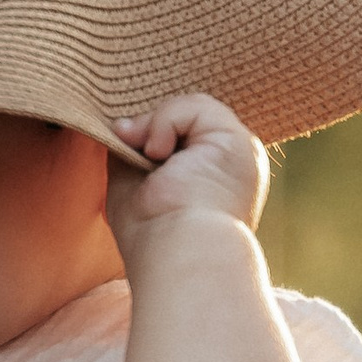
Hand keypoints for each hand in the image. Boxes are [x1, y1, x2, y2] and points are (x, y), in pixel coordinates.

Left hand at [105, 93, 268, 241]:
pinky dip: (164, 122)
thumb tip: (123, 124)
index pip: (181, 136)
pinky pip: (193, 107)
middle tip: (126, 143)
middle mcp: (229, 165)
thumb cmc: (152, 235)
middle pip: (185, 121)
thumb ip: (131, 149)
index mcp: (211, 180)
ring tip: (148, 157)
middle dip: (151, 127)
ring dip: (154, 126)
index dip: (151, 131)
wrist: (179, 253)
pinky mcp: (237, 139)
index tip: (124, 140)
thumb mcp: (131, 183)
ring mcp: (237, 151)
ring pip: (189, 110)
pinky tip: (158, 154)